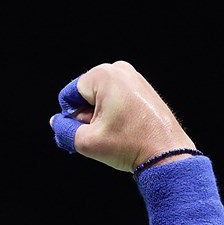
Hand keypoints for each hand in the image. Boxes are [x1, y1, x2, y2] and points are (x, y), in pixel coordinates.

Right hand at [49, 62, 196, 171]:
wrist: (166, 154)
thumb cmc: (130, 145)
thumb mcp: (86, 142)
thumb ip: (63, 130)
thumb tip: (57, 123)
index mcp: (105, 75)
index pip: (69, 95)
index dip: (71, 117)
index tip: (85, 133)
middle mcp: (120, 70)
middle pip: (85, 96)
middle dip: (85, 117)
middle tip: (99, 137)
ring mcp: (134, 79)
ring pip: (100, 100)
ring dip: (98, 119)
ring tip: (113, 136)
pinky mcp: (142, 90)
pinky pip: (116, 101)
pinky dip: (113, 116)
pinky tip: (121, 132)